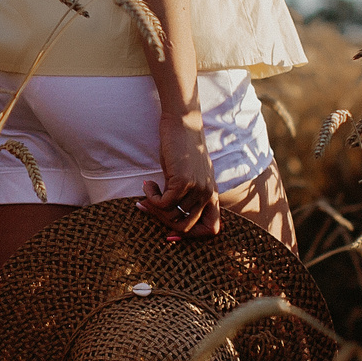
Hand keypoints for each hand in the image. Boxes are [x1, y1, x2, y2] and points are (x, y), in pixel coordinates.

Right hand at [139, 111, 221, 237]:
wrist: (183, 125)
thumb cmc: (182, 149)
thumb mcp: (190, 176)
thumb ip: (186, 195)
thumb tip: (167, 217)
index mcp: (212, 195)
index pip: (212, 229)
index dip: (192, 236)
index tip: (171, 230)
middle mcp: (208, 195)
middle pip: (186, 227)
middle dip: (163, 221)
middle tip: (149, 206)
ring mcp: (198, 189)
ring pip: (172, 216)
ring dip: (154, 207)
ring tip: (149, 191)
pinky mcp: (183, 181)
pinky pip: (163, 204)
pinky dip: (151, 198)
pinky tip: (148, 185)